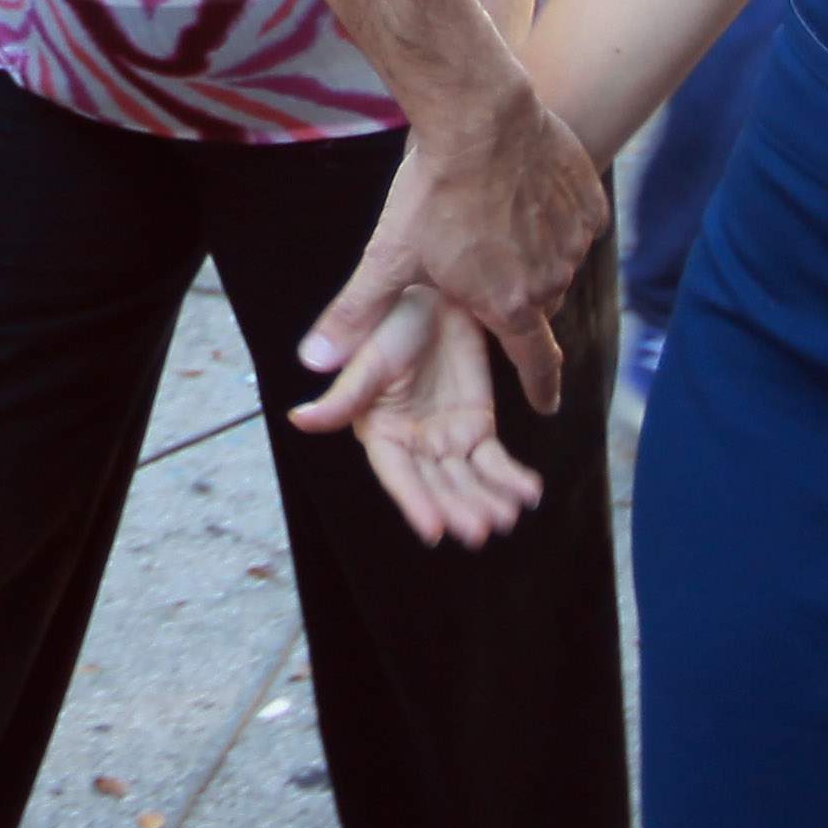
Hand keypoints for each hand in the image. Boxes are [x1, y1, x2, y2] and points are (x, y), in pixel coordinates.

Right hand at [285, 283, 545, 546]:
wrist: (435, 295)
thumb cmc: (392, 323)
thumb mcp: (370, 358)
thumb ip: (343, 395)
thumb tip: (297, 419)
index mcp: (381, 432)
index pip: (399, 476)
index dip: (415, 503)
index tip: (435, 531)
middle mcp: (413, 444)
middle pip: (438, 486)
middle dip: (459, 509)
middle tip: (482, 528)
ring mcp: (447, 438)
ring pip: (469, 480)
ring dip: (488, 500)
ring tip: (509, 515)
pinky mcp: (477, 426)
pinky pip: (496, 461)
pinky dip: (512, 479)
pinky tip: (530, 493)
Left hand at [298, 94, 605, 415]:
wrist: (478, 118)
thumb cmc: (432, 191)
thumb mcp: (388, 256)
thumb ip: (355, 315)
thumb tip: (315, 363)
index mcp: (508, 306)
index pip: (536, 363)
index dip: (541, 387)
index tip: (547, 403)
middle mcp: (551, 282)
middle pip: (538, 306)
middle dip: (514, 295)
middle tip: (485, 261)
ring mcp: (574, 242)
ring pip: (557, 264)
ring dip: (535, 254)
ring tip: (498, 218)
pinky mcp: (590, 205)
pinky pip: (576, 225)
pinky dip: (555, 216)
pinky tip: (525, 192)